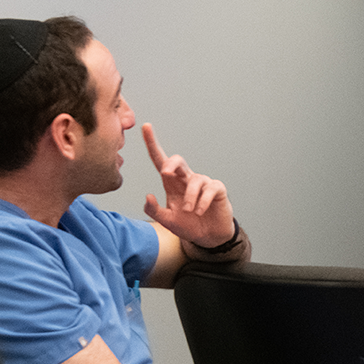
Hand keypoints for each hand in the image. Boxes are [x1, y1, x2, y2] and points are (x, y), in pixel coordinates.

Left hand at [140, 123, 234, 247]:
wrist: (209, 237)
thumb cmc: (188, 225)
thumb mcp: (168, 221)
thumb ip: (155, 211)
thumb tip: (147, 196)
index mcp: (172, 184)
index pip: (160, 160)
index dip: (152, 144)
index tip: (146, 127)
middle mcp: (187, 179)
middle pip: (178, 161)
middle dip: (171, 163)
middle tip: (165, 173)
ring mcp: (203, 183)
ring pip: (195, 180)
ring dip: (190, 197)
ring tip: (189, 211)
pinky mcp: (217, 189)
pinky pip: (210, 189)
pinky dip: (203, 201)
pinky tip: (200, 211)